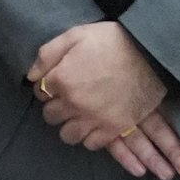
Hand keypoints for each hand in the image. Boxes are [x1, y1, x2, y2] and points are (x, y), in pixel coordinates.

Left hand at [27, 23, 179, 172]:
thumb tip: (31, 75)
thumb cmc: (109, 41)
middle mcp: (75, 103)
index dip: (46, 86)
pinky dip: (89, 136)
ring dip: (70, 124)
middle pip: (51, 116)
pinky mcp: (114, 128)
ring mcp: (95, 119)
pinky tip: (93, 123)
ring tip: (78, 114)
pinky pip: (92, 144)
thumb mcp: (74, 36)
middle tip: (67, 98)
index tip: (56, 83)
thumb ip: (48, 55)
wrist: (148, 54)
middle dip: (55, 106)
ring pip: (68, 135)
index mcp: (62, 79)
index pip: (40, 92)